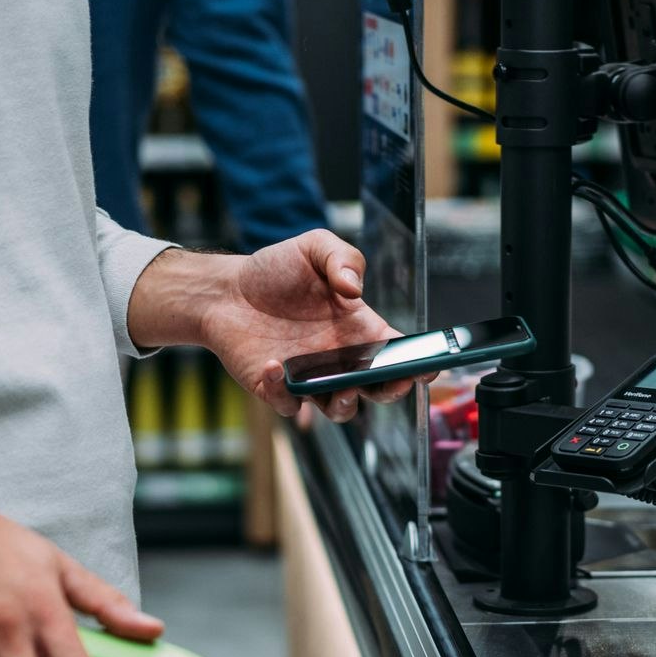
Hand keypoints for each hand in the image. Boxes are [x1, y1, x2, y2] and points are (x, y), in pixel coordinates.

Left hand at [131, 230, 420, 422]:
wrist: (227, 290)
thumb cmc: (276, 270)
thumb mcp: (315, 248)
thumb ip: (343, 259)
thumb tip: (354, 289)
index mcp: (359, 328)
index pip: (398, 352)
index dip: (418, 362)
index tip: (428, 364)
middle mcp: (340, 358)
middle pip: (378, 390)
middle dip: (391, 390)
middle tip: (390, 380)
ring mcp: (311, 377)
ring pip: (340, 408)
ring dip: (345, 404)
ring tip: (339, 386)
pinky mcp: (278, 388)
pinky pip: (289, 403)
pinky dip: (284, 392)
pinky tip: (274, 364)